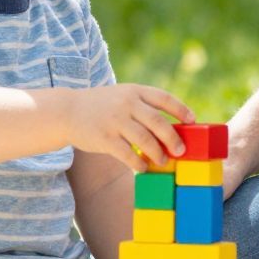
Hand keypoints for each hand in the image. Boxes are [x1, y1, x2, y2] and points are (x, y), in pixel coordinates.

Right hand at [58, 84, 191, 173]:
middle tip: (181, 151)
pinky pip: (129, 154)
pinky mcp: (105, 138)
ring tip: (163, 161)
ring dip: (158, 154)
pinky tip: (143, 167)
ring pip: (146, 140)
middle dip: (173, 139)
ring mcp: (115, 121)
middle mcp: (126, 104)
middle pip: (158, 123)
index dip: (181, 110)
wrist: (67, 111)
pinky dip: (140, 163)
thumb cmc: (101, 106)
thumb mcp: (122, 96)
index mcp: (134, 91)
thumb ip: (142, 106)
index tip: (192, 121)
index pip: (164, 98)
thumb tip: (170, 128)